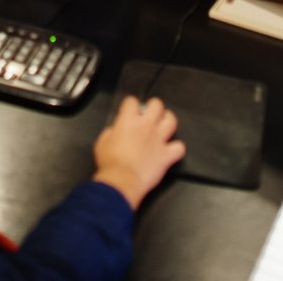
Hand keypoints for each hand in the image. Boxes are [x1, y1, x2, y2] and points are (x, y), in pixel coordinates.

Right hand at [92, 95, 185, 209]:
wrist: (121, 180)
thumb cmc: (110, 163)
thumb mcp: (102, 142)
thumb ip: (111, 132)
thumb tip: (115, 131)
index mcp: (128, 120)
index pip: (132, 101)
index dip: (130, 104)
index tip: (130, 110)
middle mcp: (146, 126)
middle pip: (157, 105)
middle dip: (153, 107)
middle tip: (150, 114)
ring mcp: (159, 139)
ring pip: (171, 120)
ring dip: (168, 120)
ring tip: (164, 124)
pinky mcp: (167, 155)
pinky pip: (179, 147)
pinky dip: (177, 148)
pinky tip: (171, 150)